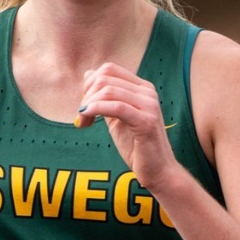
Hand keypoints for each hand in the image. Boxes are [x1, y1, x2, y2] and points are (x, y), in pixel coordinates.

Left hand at [74, 62, 175, 185]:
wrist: (157, 170)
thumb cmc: (136, 145)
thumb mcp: (116, 117)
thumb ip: (105, 97)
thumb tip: (88, 74)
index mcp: (142, 88)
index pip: (109, 69)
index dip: (90, 83)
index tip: (85, 104)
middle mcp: (148, 92)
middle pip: (105, 78)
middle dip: (86, 95)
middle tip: (82, 117)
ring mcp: (149, 106)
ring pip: (108, 91)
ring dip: (88, 106)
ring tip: (84, 123)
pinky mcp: (146, 122)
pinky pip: (116, 107)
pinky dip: (95, 110)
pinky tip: (87, 121)